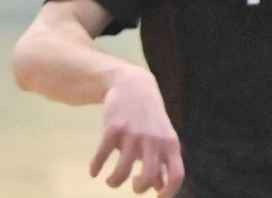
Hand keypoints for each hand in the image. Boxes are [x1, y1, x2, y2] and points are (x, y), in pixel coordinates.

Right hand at [93, 67, 184, 193]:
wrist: (133, 84)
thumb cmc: (150, 118)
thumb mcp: (161, 137)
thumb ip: (161, 162)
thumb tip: (159, 188)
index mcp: (170, 143)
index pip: (176, 175)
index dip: (169, 192)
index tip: (157, 197)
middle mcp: (154, 140)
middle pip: (148, 176)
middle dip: (138, 188)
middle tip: (132, 185)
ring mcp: (133, 134)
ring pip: (122, 170)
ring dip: (114, 181)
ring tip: (111, 180)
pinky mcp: (113, 129)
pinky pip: (102, 156)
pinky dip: (96, 167)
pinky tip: (94, 171)